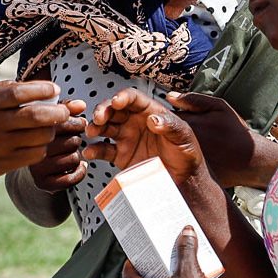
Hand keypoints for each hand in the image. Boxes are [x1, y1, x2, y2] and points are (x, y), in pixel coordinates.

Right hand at [0, 80, 69, 182]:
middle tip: (65, 110)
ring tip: (52, 126)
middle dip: (57, 112)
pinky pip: (34, 155)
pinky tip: (40, 142)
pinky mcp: (3, 164)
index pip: (20, 92)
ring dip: (52, 130)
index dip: (42, 89)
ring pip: (39, 137)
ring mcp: (0, 146)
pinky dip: (42, 147)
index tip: (55, 90)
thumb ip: (2, 88)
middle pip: (36, 116)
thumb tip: (32, 85)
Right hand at [28, 98, 88, 192]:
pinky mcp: (43, 183)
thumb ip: (66, 108)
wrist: (24, 161)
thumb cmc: (41, 136)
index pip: (64, 123)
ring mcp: (37, 167)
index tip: (79, 123)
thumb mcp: (50, 117)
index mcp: (34, 128)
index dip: (76, 123)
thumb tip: (80, 105)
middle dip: (76, 139)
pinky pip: (71, 178)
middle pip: (72, 141)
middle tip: (71, 139)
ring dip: (76, 156)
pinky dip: (79, 172)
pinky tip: (77, 166)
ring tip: (69, 152)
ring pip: (74, 159)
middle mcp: (33, 148)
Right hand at [83, 88, 204, 185]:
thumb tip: (154, 119)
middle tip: (99, 117)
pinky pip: (104, 150)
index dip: (123, 97)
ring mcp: (126, 138)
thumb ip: (171, 125)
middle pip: (114, 109)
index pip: (133, 98)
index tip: (117, 101)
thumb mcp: (184, 136)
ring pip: (105, 126)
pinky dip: (94, 150)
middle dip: (103, 110)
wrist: (183, 181)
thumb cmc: (187, 154)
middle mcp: (135, 122)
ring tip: (91, 131)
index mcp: (150, 112)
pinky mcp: (120, 156)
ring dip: (95, 126)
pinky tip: (90, 151)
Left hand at [167, 92, 277, 187]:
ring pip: (170, 147)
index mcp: (191, 125)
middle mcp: (186, 142)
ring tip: (187, 141)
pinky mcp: (192, 171)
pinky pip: (178, 161)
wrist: (251, 160)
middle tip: (179, 129)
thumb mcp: (219, 107)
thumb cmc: (236, 131)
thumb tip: (170, 96)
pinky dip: (179, 157)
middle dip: (167, 129)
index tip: (173, 116)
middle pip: (166, 133)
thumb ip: (194, 100)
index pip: (166, 117)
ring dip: (171, 143)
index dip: (167, 115)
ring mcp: (188, 158)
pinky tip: (188, 154)